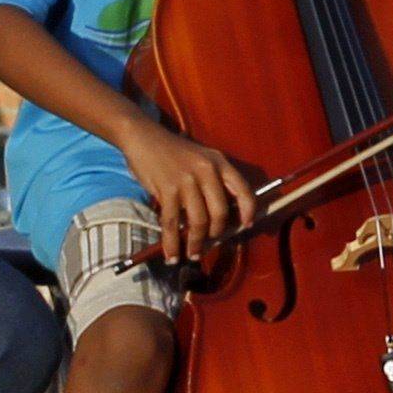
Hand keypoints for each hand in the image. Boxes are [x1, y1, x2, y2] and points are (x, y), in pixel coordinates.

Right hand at [124, 120, 263, 262]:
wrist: (144, 137)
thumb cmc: (174, 151)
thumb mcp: (202, 158)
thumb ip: (214, 180)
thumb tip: (223, 216)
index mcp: (220, 162)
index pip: (243, 190)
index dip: (248, 212)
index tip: (245, 226)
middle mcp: (207, 171)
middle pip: (220, 212)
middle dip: (217, 234)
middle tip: (210, 244)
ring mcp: (187, 180)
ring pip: (198, 221)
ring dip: (196, 243)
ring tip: (193, 254)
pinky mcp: (167, 190)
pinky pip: (172, 223)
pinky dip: (172, 243)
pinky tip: (172, 254)